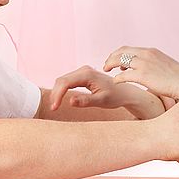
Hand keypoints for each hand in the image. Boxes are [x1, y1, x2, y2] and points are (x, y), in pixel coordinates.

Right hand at [48, 64, 163, 117]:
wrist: (125, 92)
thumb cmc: (116, 96)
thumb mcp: (102, 101)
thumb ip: (86, 101)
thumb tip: (70, 102)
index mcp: (87, 74)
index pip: (65, 82)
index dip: (57, 95)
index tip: (55, 107)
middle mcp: (84, 70)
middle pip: (61, 80)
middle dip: (55, 94)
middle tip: (53, 109)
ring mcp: (83, 72)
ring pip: (63, 80)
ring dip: (57, 92)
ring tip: (55, 106)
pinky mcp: (82, 76)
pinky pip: (67, 81)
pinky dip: (62, 90)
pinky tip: (60, 100)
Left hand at [103, 46, 178, 100]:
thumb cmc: (178, 79)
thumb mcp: (165, 66)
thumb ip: (154, 65)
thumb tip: (149, 71)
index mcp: (151, 51)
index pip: (129, 48)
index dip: (118, 54)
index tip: (114, 61)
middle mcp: (146, 54)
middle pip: (121, 52)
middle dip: (111, 57)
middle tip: (106, 66)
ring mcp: (144, 64)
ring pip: (119, 61)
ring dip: (110, 65)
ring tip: (106, 71)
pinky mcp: (143, 76)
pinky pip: (123, 76)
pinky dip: (117, 79)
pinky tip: (115, 82)